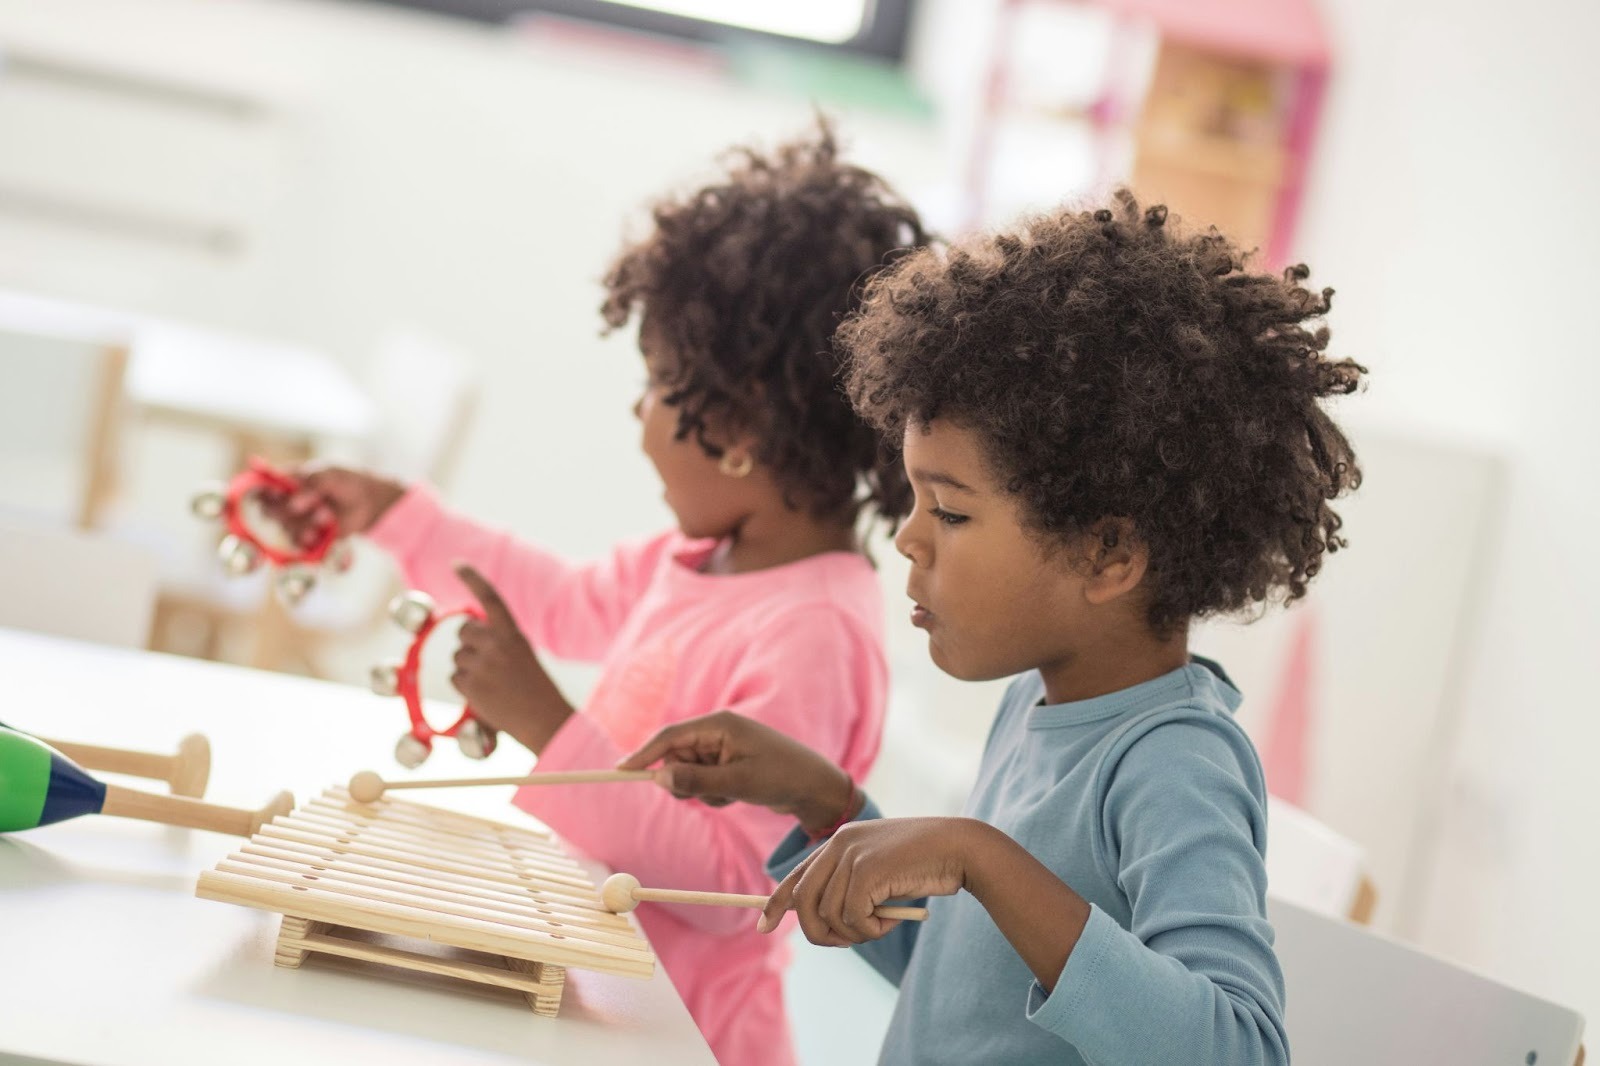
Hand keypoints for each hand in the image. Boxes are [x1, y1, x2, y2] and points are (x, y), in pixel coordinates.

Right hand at [259, 465, 405, 548]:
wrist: (368, 502)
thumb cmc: (345, 482)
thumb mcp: (330, 475)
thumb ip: (311, 484)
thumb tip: (293, 503)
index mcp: (285, 481)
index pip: (261, 487)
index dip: (264, 493)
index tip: (277, 495)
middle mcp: (285, 502)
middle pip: (269, 511)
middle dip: (287, 511)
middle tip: (310, 505)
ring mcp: (295, 520)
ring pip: (286, 528)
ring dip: (305, 524)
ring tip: (326, 515)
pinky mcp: (306, 537)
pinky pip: (298, 543)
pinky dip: (309, 539)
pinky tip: (322, 531)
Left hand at [451, 564, 573, 753]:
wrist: (544, 720)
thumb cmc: (534, 689)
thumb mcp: (522, 654)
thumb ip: (499, 640)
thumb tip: (466, 634)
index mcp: (513, 633)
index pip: (490, 598)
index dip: (472, 578)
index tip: (456, 563)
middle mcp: (497, 644)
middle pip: (463, 633)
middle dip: (469, 645)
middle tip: (488, 663)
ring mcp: (482, 664)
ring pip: (457, 658)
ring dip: (469, 670)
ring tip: (494, 685)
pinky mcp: (470, 684)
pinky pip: (455, 679)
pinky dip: (467, 688)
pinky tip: (487, 696)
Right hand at [616, 710, 856, 835]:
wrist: (814, 786)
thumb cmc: (781, 776)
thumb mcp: (738, 782)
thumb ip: (697, 780)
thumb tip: (660, 777)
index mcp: (719, 724)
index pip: (670, 736)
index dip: (643, 753)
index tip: (620, 771)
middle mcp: (717, 731)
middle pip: (674, 756)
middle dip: (682, 780)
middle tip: (708, 794)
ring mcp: (721, 747)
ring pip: (687, 773)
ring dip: (701, 790)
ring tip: (731, 794)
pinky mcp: (726, 763)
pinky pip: (702, 782)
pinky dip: (713, 794)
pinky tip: (737, 794)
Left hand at [759, 817, 986, 942]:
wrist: (960, 848)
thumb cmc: (926, 864)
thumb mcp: (881, 872)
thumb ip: (852, 887)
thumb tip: (825, 924)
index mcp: (839, 840)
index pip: (796, 875)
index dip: (776, 903)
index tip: (764, 927)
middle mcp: (838, 843)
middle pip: (804, 902)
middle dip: (821, 933)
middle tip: (847, 942)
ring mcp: (851, 855)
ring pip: (830, 916)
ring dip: (857, 933)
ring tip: (884, 923)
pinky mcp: (865, 870)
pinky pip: (853, 920)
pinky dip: (873, 930)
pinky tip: (894, 917)